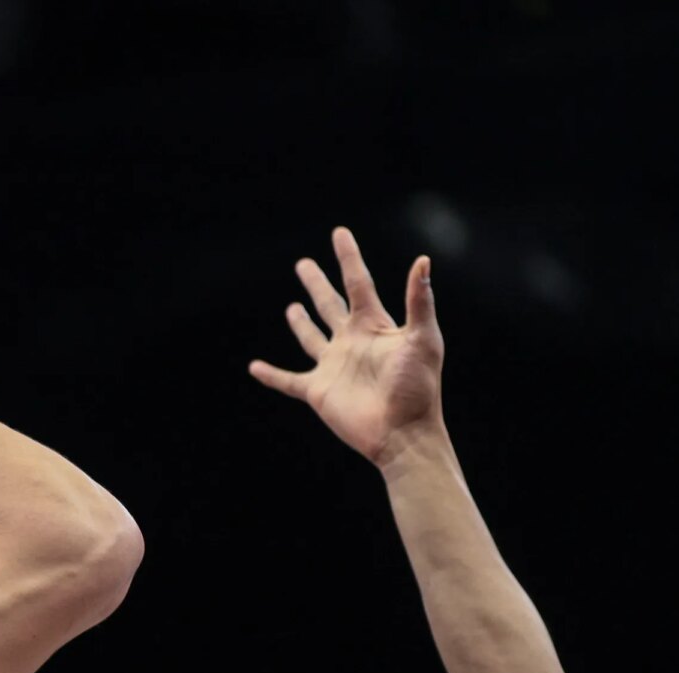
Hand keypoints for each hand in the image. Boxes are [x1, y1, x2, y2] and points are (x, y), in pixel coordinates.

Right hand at [248, 228, 445, 464]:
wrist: (403, 433)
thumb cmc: (418, 387)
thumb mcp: (422, 339)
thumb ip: (419, 301)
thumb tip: (423, 260)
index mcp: (374, 325)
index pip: (358, 283)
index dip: (348, 257)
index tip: (339, 233)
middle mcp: (351, 341)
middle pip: (329, 305)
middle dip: (317, 284)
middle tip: (303, 264)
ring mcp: (334, 366)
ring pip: (311, 338)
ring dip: (300, 323)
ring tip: (292, 307)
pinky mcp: (319, 391)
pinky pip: (289, 381)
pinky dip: (271, 375)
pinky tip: (255, 367)